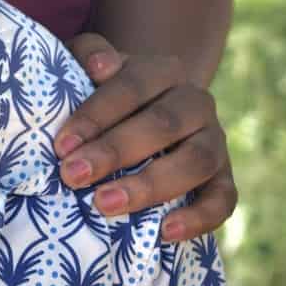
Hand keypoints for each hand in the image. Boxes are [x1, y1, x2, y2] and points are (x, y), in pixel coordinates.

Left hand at [55, 33, 235, 242]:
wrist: (148, 114)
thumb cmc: (105, 93)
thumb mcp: (90, 65)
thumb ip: (89, 53)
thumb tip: (100, 66)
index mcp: (162, 70)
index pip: (131, 87)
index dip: (95, 115)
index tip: (61, 146)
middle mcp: (195, 101)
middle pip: (162, 124)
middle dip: (114, 152)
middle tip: (73, 176)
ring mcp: (214, 140)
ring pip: (196, 161)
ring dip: (150, 185)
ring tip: (105, 204)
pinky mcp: (224, 177)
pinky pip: (224, 199)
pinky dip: (200, 217)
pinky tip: (165, 232)